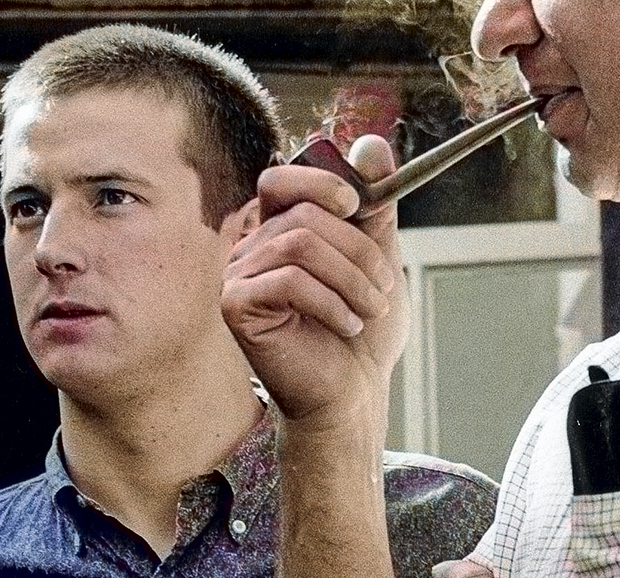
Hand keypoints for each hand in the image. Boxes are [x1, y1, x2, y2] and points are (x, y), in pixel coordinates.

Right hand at [222, 135, 405, 426]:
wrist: (354, 392)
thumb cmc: (362, 330)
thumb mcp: (379, 255)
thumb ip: (374, 203)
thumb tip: (372, 144)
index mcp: (277, 231)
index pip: (280, 181)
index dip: (318, 182)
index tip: (358, 206)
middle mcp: (250, 248)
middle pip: (302, 215)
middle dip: (357, 248)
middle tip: (384, 285)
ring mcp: (237, 277)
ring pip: (299, 245)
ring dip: (351, 277)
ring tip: (371, 309)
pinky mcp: (236, 308)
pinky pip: (287, 282)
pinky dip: (330, 302)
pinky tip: (346, 324)